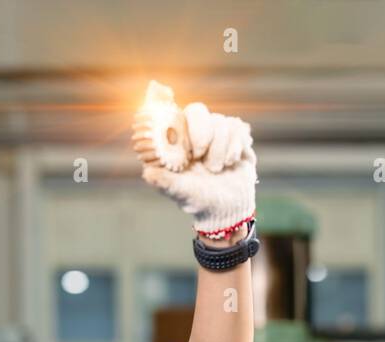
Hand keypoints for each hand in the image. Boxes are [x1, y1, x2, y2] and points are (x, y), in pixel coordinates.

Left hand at [132, 86, 257, 236]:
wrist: (227, 209)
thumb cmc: (197, 200)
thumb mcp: (179, 193)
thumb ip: (164, 182)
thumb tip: (147, 173)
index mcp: (175, 140)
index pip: (168, 110)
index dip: (162, 97)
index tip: (160, 89)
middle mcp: (195, 131)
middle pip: (197, 110)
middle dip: (201, 132)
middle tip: (199, 156)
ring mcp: (216, 131)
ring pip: (221, 121)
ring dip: (220, 149)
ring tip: (217, 169)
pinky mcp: (236, 135)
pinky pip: (238, 127)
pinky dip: (234, 147)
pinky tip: (231, 162)